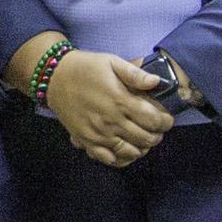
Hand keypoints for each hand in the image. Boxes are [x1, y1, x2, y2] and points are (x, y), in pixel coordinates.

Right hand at [42, 49, 172, 168]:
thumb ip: (134, 73)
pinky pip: (108, 159)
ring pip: (130, 152)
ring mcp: (99, 134)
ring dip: (141, 149)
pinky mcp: (87, 141)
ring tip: (143, 141)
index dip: (165, 122)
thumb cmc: (86, 68)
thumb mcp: (111, 62)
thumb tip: (157, 81)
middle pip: (145, 138)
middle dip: (156, 136)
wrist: (55, 78)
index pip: (153, 120)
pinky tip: (125, 151)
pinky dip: (121, 159)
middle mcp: (111, 121)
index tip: (166, 119)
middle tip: (157, 130)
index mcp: (120, 100)